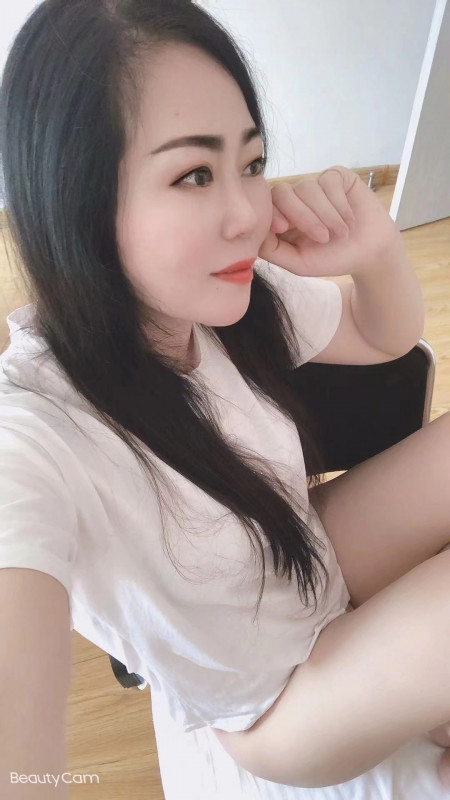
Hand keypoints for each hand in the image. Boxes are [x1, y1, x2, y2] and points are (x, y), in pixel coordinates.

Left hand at [258, 166, 401, 278]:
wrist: (369, 253)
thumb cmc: (332, 259)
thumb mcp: (299, 262)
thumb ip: (274, 251)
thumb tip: (255, 234)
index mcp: (283, 218)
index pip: (266, 206)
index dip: (272, 213)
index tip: (283, 228)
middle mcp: (296, 199)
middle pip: (283, 192)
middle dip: (302, 216)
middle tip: (322, 238)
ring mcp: (315, 186)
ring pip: (307, 188)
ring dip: (326, 215)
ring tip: (341, 234)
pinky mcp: (336, 177)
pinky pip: (329, 181)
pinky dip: (339, 205)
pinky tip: (349, 220)